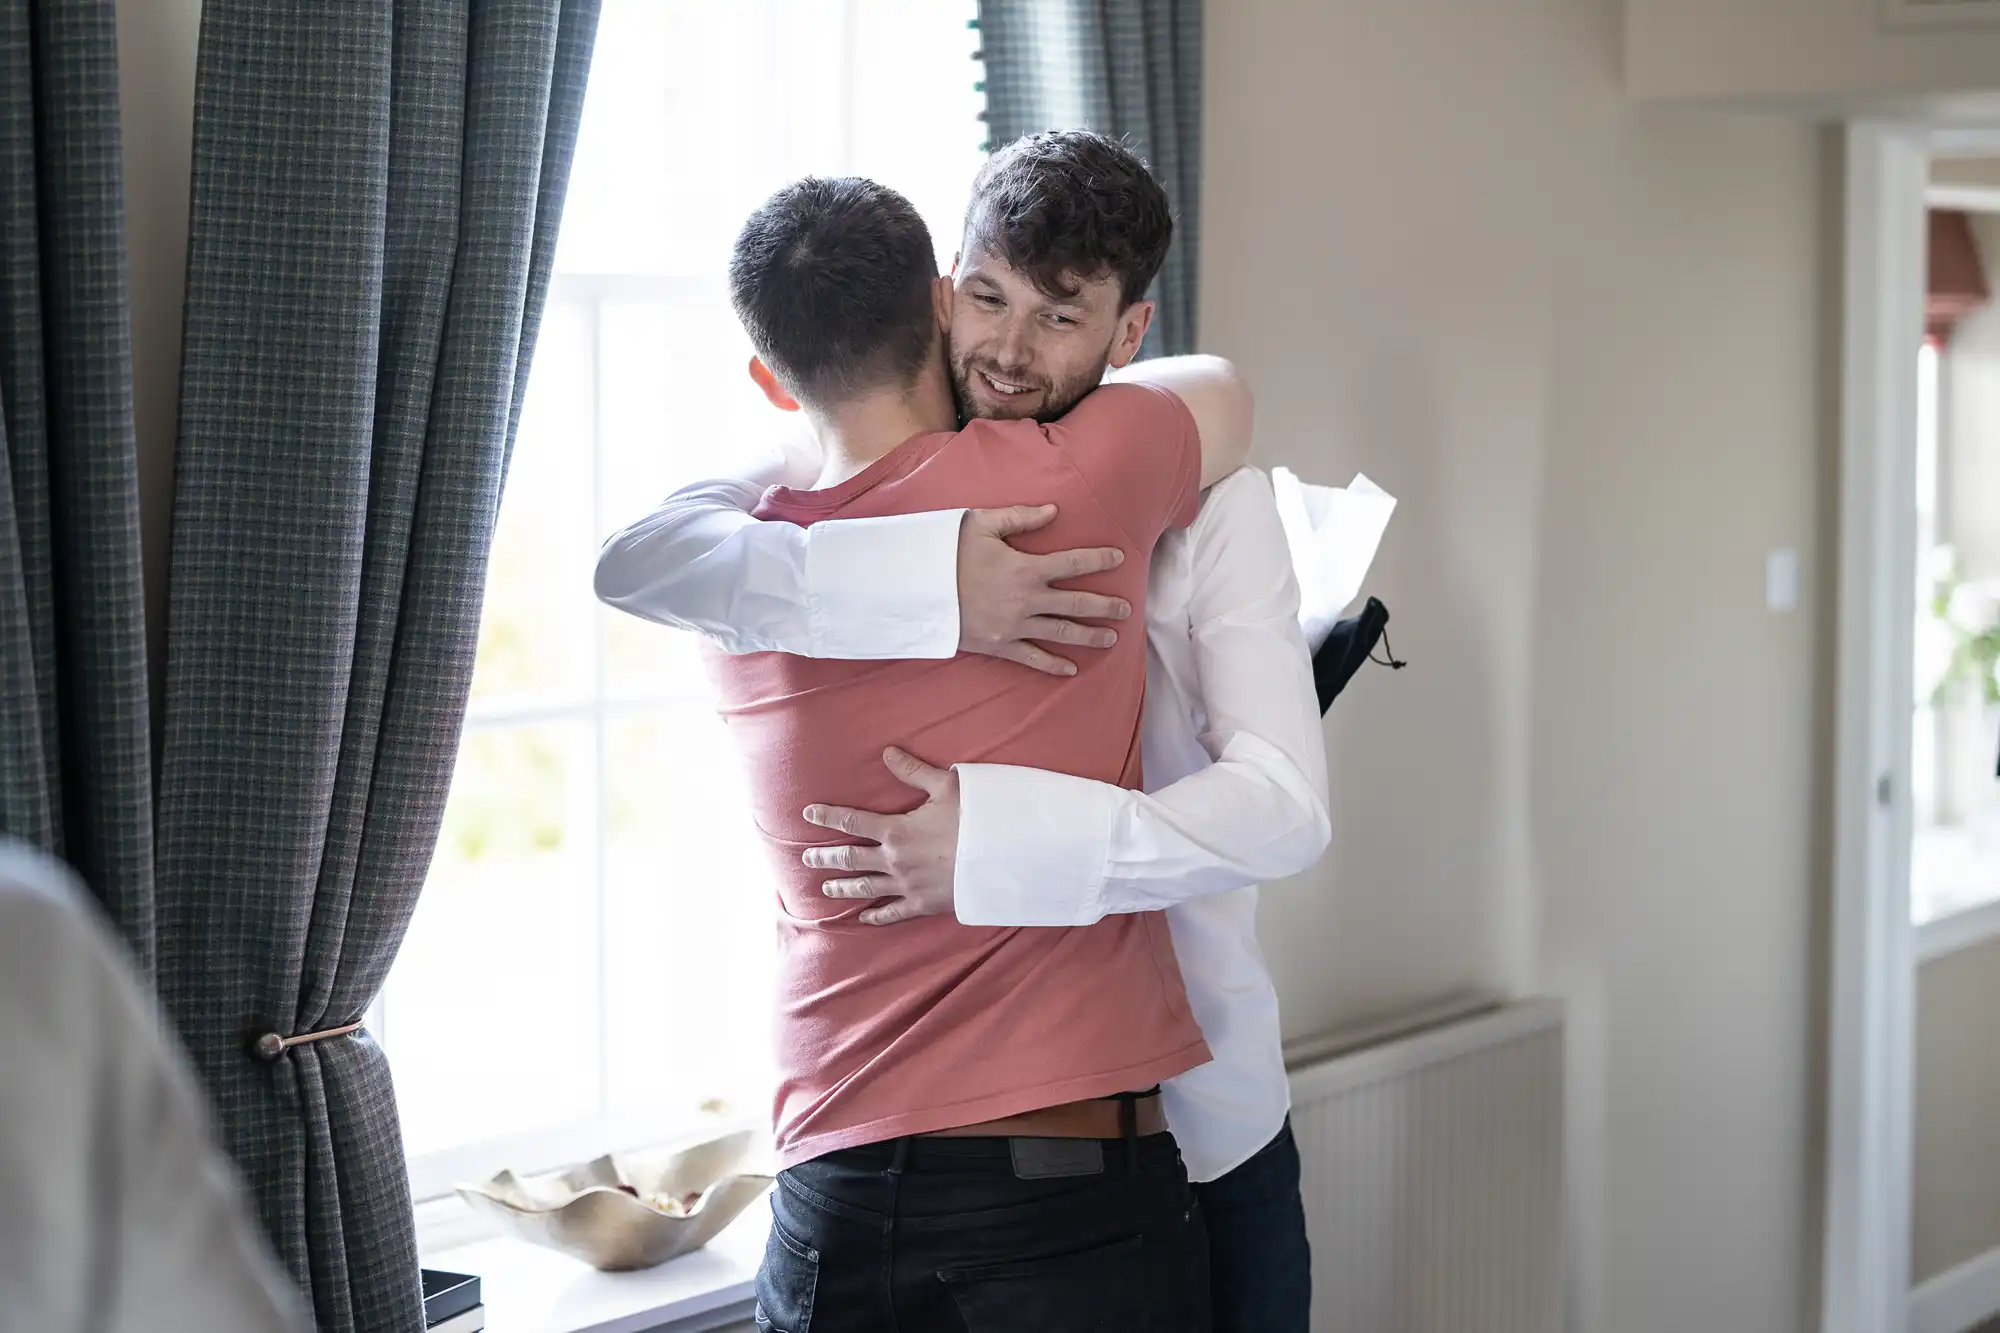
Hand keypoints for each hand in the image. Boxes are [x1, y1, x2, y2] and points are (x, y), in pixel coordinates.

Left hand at [800, 747, 960, 924]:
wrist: (1003, 859)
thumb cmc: (976, 818)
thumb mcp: (947, 786)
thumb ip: (913, 771)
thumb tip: (887, 752)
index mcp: (896, 830)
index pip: (851, 822)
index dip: (827, 817)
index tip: (808, 814)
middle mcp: (894, 860)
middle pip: (849, 858)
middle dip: (825, 857)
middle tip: (806, 859)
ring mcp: (906, 886)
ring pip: (864, 887)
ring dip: (842, 887)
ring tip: (825, 888)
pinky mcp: (922, 905)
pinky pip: (892, 913)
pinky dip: (875, 916)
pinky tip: (863, 918)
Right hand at [956, 506, 1130, 676]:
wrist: (917, 590)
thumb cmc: (948, 552)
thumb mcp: (981, 524)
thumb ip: (1020, 517)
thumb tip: (1054, 511)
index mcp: (1026, 568)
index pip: (1074, 563)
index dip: (1100, 560)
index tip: (1119, 559)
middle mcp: (1027, 599)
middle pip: (1077, 603)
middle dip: (1106, 606)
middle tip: (1127, 610)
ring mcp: (1015, 626)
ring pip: (1062, 633)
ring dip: (1090, 635)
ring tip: (1111, 638)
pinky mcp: (1000, 645)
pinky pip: (1033, 658)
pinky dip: (1054, 665)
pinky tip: (1072, 669)